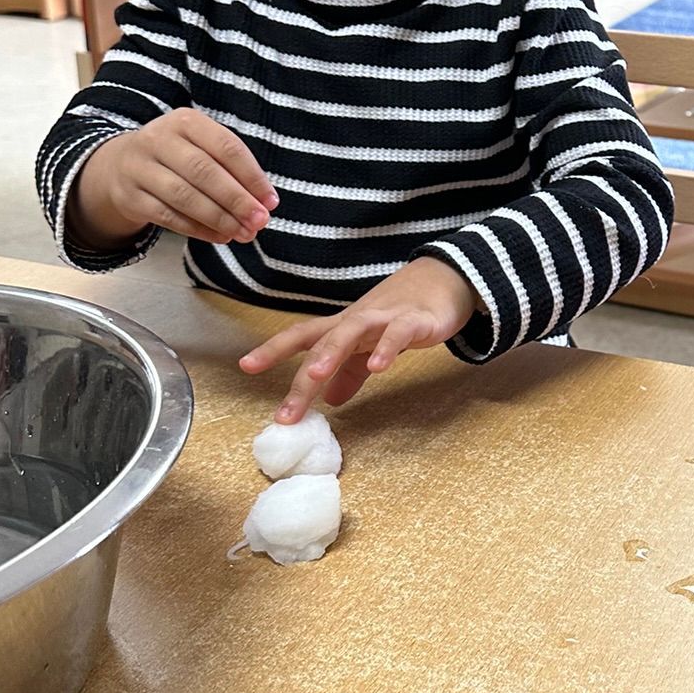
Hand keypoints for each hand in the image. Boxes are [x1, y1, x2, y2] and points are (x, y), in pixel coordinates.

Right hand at [71, 108, 276, 249]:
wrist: (120, 166)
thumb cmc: (177, 157)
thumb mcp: (201, 148)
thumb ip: (231, 170)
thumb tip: (263, 203)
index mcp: (186, 121)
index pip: (227, 147)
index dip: (252, 176)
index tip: (271, 201)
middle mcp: (159, 139)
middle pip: (205, 172)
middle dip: (237, 200)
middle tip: (259, 221)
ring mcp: (140, 167)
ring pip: (184, 196)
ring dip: (219, 218)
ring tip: (243, 232)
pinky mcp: (130, 196)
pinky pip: (168, 216)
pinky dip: (198, 229)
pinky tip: (220, 236)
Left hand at [240, 256, 477, 420]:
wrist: (447, 279)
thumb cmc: (404, 313)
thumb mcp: (371, 346)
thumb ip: (350, 372)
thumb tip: (329, 400)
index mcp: (343, 327)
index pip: (302, 336)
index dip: (273, 349)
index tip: (246, 367)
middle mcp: (358, 320)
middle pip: (321, 342)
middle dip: (301, 378)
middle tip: (285, 413)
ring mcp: (385, 318)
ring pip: (352, 331)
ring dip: (331, 353)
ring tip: (315, 377)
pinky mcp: (416, 321)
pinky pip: (399, 334)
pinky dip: (387, 348)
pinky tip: (380, 367)